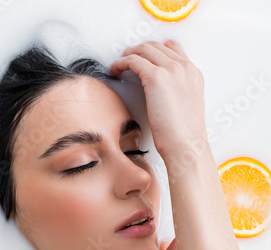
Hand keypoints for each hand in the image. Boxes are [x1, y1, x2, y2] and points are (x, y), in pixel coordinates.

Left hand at [109, 40, 206, 161]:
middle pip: (155, 46)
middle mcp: (184, 67)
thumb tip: (160, 90)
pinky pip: (133, 61)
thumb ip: (176, 90)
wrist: (186, 145)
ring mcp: (171, 70)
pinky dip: (121, 63)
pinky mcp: (156, 78)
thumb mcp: (186, 105)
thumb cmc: (183, 134)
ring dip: (127, 55)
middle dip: (137, 51)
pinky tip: (115, 70)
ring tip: (117, 65)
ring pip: (143, 50)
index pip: (172, 48)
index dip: (153, 50)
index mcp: (193, 73)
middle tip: (125, 59)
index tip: (141, 56)